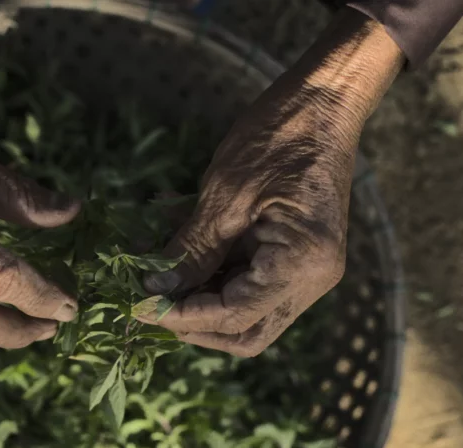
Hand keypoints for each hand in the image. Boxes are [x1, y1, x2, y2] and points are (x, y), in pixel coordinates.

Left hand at [137, 9, 404, 356]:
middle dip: (193, 323)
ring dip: (197, 298)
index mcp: (302, 265)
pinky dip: (209, 272)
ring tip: (155, 270)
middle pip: (245, 332)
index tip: (138, 307)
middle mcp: (311, 280)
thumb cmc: (279, 136)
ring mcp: (306, 271)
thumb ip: (193, 249)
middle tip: (149, 302)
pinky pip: (247, 281)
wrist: (324, 99)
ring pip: (244, 313)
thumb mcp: (225, 194)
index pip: (234, 316)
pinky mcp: (293, 256)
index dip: (181, 317)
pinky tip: (176, 245)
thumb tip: (157, 288)